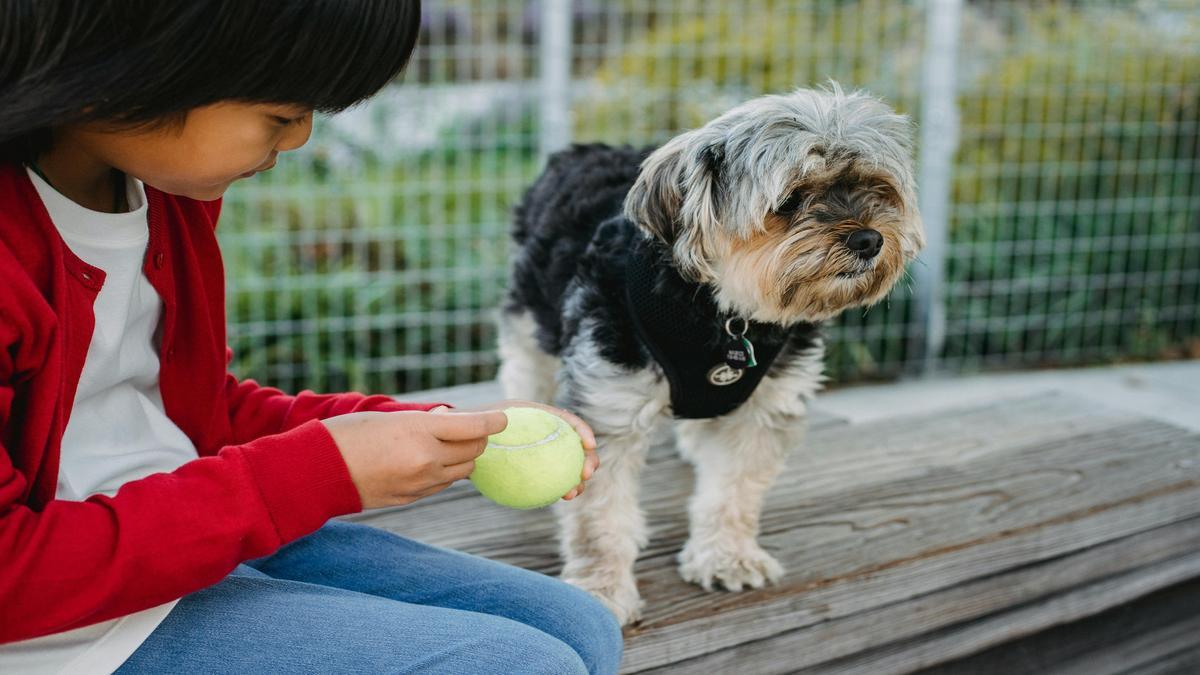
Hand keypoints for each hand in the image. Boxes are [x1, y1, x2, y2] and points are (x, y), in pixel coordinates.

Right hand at [322, 409, 507, 508]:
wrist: (316, 472)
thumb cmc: (349, 434)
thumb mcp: (389, 416)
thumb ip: (426, 420)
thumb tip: (452, 419)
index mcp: (420, 432)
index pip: (474, 427)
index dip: (493, 422)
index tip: (502, 419)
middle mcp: (426, 460)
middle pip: (473, 451)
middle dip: (476, 438)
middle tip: (463, 427)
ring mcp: (419, 484)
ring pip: (462, 471)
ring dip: (460, 456)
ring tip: (440, 444)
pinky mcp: (411, 499)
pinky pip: (441, 484)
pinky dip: (443, 472)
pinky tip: (425, 462)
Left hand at [450, 400, 598, 500]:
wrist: (466, 443)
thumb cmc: (465, 430)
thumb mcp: (462, 422)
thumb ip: (457, 419)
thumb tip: (442, 411)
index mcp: (530, 413)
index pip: (562, 417)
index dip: (580, 428)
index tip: (587, 444)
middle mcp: (542, 430)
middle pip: (572, 441)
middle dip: (588, 456)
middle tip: (585, 476)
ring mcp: (543, 450)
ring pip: (568, 462)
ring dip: (577, 476)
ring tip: (574, 492)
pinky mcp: (539, 467)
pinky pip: (556, 476)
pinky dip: (563, 485)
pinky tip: (562, 497)